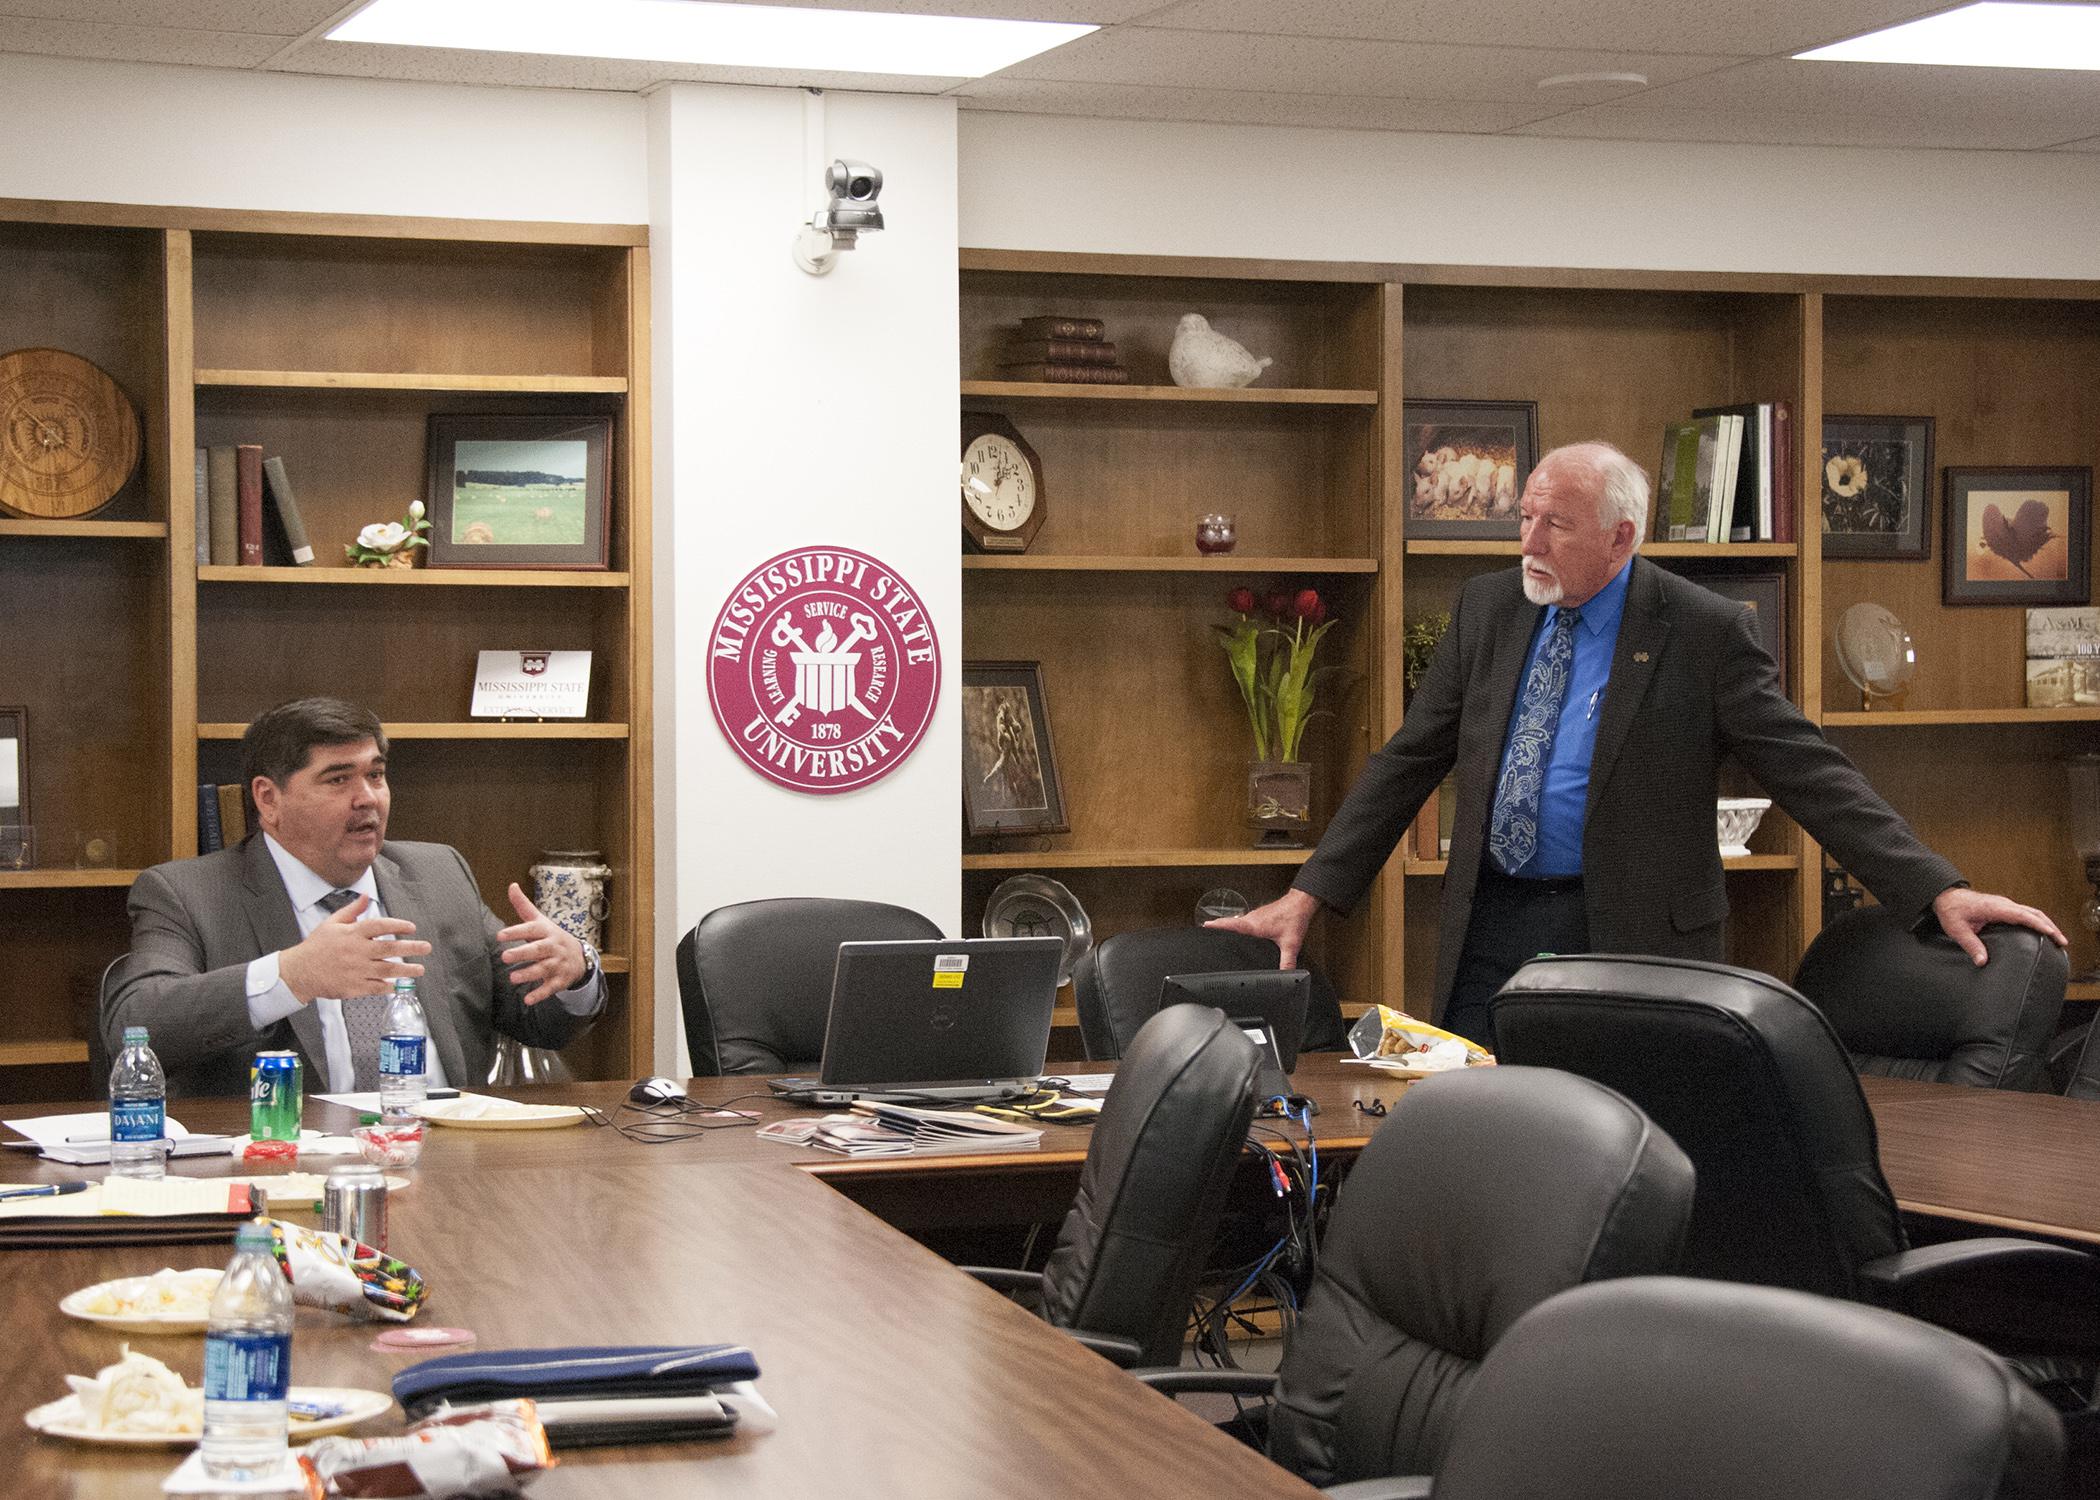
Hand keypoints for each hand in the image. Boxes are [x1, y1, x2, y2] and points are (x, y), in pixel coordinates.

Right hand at [278, 894, 429, 1003]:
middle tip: (426, 948)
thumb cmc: (316, 946)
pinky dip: (388, 987)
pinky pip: (376, 988)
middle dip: (411, 948)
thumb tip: (366, 896)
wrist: (299, 971)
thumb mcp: (331, 923)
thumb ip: (352, 910)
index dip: (398, 925)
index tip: (412, 928)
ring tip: (420, 969)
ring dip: (406, 970)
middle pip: (389, 948)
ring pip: (387, 970)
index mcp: (352, 934)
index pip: (380, 926)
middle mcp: (356, 951)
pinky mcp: (353, 987)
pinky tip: (398, 985)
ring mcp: (356, 970)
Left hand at [498, 882, 588, 1004]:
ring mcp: (558, 964)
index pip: (531, 929)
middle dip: (523, 953)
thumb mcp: (540, 921)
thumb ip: (523, 906)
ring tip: (513, 978)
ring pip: (544, 969)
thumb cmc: (552, 937)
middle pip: (538, 949)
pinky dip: (540, 994)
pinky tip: (528, 1000)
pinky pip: (550, 988)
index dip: (517, 932)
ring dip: (529, 974)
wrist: (580, 956)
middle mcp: (553, 947)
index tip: (500, 935)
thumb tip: (511, 885)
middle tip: (505, 957)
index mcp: (546, 931)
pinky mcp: (560, 980)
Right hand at [1205, 888, 1321, 969]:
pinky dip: (1238, 926)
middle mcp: (1252, 919)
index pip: (1231, 924)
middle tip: (1206, 933)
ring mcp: (1255, 916)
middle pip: (1230, 923)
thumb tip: (1285, 975)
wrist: (1301, 902)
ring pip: (1237, 922)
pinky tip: (1241, 933)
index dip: (1217, 926)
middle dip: (1217, 927)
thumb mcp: (1291, 943)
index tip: (1204, 927)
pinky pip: (1245, 921)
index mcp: (1254, 925)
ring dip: (1228, 926)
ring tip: (1218, 934)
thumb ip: (1287, 961)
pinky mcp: (1260, 915)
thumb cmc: (1294, 917)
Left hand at [1931, 887, 2067, 965]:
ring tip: (2058, 939)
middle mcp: (2003, 904)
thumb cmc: (1951, 911)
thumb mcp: (1957, 930)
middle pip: (2033, 913)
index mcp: (1994, 907)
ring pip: (2032, 912)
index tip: (2051, 933)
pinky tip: (2043, 931)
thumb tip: (1982, 961)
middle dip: (2050, 926)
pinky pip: (2026, 913)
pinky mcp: (2004, 907)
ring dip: (2046, 923)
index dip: (2037, 924)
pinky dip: (2038, 921)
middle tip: (2062, 942)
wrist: (1945, 897)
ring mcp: (2005, 905)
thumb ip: (1970, 945)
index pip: (2022, 915)